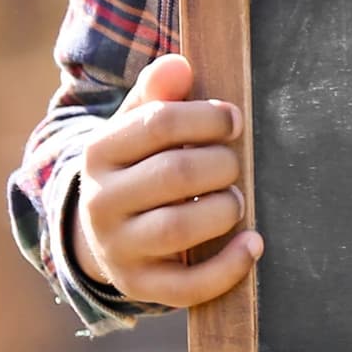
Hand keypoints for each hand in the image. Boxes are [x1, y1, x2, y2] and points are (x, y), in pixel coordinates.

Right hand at [72, 54, 260, 307]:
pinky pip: (187, 286)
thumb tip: (179, 65)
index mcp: (99, 152)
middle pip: (175, 175)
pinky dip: (228, 267)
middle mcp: (101, 202)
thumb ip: (158, 95)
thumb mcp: (136, 126)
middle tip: (234, 164)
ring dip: (223, 209)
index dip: (207, 117)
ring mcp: (118, 248)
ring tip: (236, 200)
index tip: (234, 120)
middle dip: (221, 164)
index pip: (159, 123)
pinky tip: (253, 244)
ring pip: (179, 228)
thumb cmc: (137, 166)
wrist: (103, 230)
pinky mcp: (140, 285)